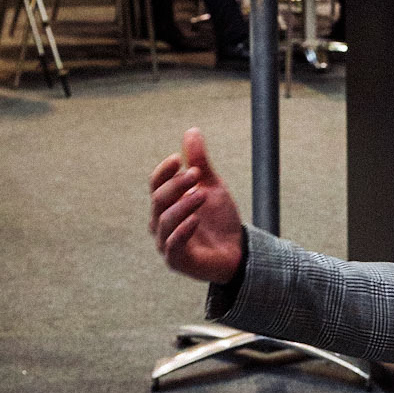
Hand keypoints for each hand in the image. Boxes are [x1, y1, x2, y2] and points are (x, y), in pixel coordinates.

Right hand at [149, 127, 244, 282]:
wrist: (237, 251)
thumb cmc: (219, 220)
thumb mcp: (212, 186)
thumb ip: (200, 162)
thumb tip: (192, 131)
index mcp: (165, 204)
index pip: (156, 184)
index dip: (164, 171)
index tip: (178, 159)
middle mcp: (160, 222)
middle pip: (158, 199)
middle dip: (176, 185)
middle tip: (197, 174)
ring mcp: (166, 243)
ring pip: (165, 221)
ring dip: (183, 205)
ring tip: (202, 195)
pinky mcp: (177, 261)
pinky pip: (173, 246)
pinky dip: (183, 232)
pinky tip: (196, 220)